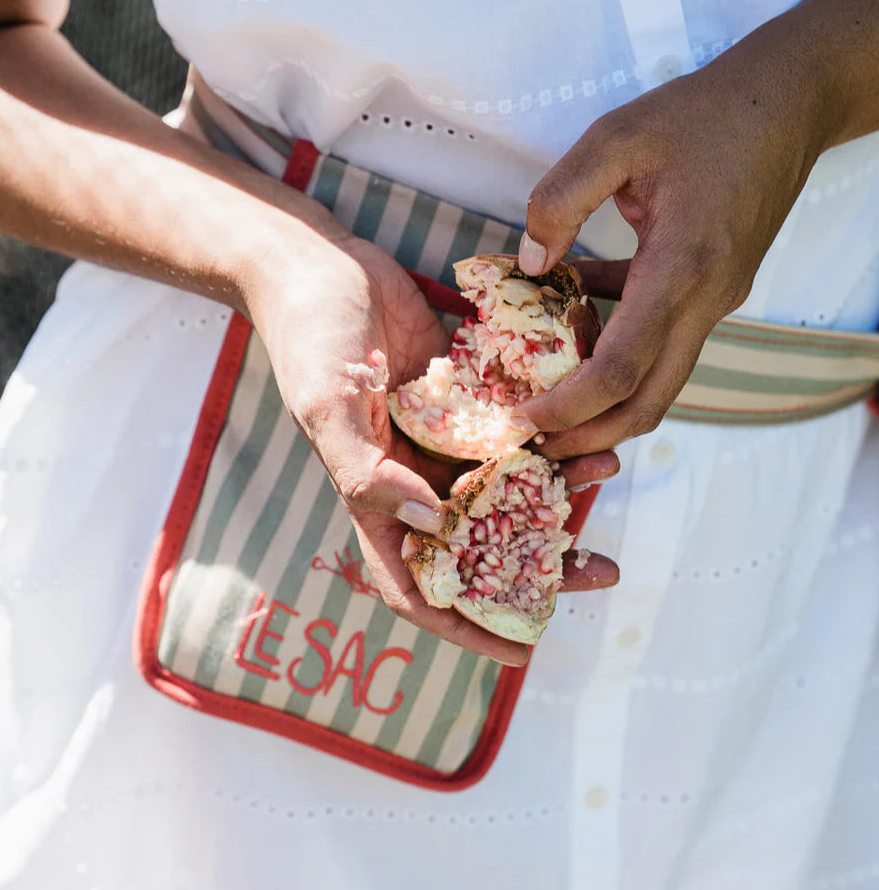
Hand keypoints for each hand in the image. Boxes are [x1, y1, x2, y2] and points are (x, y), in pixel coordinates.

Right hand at [250, 232, 618, 665]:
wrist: (317, 267)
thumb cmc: (307, 339)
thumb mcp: (326, 409)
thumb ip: (369, 472)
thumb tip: (432, 520)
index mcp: (374, 497)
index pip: (417, 583)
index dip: (465, 625)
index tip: (522, 649)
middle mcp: (412, 477)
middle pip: (480, 541)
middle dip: (540, 564)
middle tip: (600, 571)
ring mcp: (441, 436)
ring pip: (509, 480)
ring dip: (558, 487)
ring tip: (608, 471)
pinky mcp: (463, 393)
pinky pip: (513, 422)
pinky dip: (549, 429)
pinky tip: (587, 420)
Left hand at [515, 28, 832, 458]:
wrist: (788, 103)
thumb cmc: (703, 115)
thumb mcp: (617, 137)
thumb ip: (561, 198)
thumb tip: (529, 262)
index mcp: (682, 268)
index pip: (623, 368)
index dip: (571, 405)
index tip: (524, 416)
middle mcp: (705, 300)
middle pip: (651, 401)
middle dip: (592, 434)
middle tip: (537, 443)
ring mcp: (715, 300)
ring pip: (660, 380)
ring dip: (606, 402)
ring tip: (547, 400)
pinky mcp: (713, 291)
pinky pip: (662, 338)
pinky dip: (620, 346)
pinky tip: (571, 321)